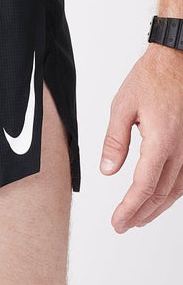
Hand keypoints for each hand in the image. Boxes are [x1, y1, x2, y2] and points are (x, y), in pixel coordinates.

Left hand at [100, 42, 182, 232]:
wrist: (179, 58)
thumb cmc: (151, 78)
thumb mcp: (122, 107)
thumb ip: (115, 141)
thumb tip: (108, 171)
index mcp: (162, 140)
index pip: (144, 186)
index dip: (129, 208)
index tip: (117, 222)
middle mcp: (182, 148)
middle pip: (160, 194)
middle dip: (140, 214)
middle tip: (122, 226)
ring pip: (177, 190)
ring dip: (157, 208)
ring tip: (138, 220)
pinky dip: (172, 194)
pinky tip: (161, 200)